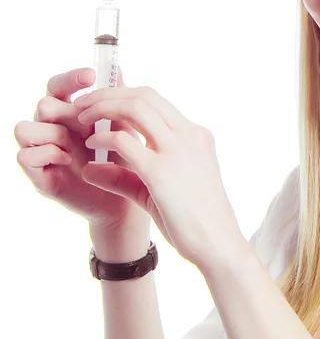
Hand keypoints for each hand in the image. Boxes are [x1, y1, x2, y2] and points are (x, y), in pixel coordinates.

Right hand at [15, 67, 150, 232]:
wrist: (125, 195)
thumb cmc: (123, 155)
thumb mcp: (123, 125)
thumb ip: (116, 99)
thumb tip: (118, 67)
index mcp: (70, 109)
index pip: (59, 85)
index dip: (70, 78)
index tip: (91, 76)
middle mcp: (52, 125)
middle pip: (42, 104)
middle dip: (65, 110)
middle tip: (87, 123)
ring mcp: (42, 148)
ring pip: (25, 127)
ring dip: (52, 133)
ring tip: (76, 144)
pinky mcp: (38, 172)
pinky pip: (24, 155)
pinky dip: (46, 153)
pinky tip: (67, 158)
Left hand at [74, 85, 245, 267]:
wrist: (219, 244)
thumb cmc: (194, 221)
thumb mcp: (159, 189)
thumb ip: (125, 175)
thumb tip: (88, 169)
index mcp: (195, 135)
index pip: (156, 101)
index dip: (123, 95)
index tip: (99, 104)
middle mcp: (189, 135)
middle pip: (144, 96)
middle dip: (108, 94)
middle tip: (82, 104)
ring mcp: (178, 150)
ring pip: (136, 107)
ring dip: (103, 107)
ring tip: (81, 118)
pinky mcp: (162, 172)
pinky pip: (125, 142)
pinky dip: (103, 138)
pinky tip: (91, 146)